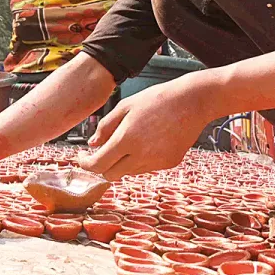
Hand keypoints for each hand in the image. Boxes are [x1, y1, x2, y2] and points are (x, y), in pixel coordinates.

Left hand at [78, 76, 212, 180]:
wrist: (193, 101)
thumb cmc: (158, 99)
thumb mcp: (125, 106)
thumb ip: (105, 126)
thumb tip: (92, 144)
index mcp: (127, 139)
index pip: (98, 164)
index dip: (86, 164)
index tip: (82, 158)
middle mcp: (142, 155)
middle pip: (111, 175)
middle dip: (102, 167)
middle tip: (99, 154)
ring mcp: (157, 162)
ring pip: (129, 172)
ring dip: (121, 163)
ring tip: (128, 141)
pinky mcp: (169, 163)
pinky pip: (147, 168)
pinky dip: (140, 160)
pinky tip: (147, 142)